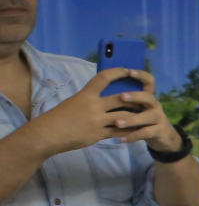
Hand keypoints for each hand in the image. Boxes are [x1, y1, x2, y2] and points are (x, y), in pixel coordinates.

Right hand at [21, 70, 171, 157]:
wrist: (47, 135)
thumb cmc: (58, 117)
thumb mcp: (72, 102)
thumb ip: (89, 99)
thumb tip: (103, 96)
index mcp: (85, 95)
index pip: (103, 78)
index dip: (118, 72)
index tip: (128, 70)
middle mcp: (93, 106)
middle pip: (121, 98)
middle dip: (135, 98)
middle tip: (144, 98)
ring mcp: (97, 121)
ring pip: (124, 116)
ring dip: (135, 116)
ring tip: (142, 115)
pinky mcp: (98, 134)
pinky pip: (119, 131)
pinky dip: (128, 130)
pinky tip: (135, 129)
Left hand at [101, 73, 184, 149]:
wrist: (163, 138)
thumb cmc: (142, 120)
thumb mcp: (136, 109)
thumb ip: (125, 101)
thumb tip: (102, 89)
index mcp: (147, 97)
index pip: (149, 81)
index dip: (141, 75)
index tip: (129, 71)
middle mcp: (154, 105)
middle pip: (148, 97)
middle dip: (135, 96)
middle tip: (121, 96)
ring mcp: (158, 118)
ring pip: (146, 116)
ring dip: (131, 119)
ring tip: (117, 123)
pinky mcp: (159, 131)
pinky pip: (146, 133)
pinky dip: (133, 136)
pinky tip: (121, 139)